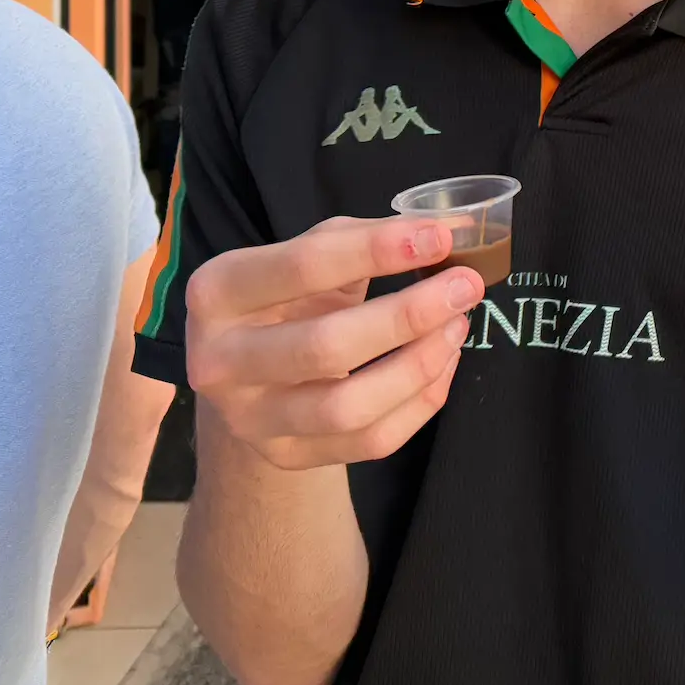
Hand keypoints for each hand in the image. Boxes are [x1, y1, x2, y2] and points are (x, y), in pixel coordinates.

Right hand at [183, 216, 483, 469]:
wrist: (249, 368)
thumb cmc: (291, 295)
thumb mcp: (313, 251)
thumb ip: (371, 236)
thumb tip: (449, 229)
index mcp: (219, 291)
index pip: (304, 267)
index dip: (378, 250)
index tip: (440, 238)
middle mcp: (219, 361)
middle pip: (325, 346)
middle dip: (408, 315)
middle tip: (465, 286)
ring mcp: (249, 419)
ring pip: (349, 407)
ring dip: (420, 364)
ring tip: (457, 325)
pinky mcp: (287, 455)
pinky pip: (370, 441)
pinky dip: (422, 402)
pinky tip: (443, 362)